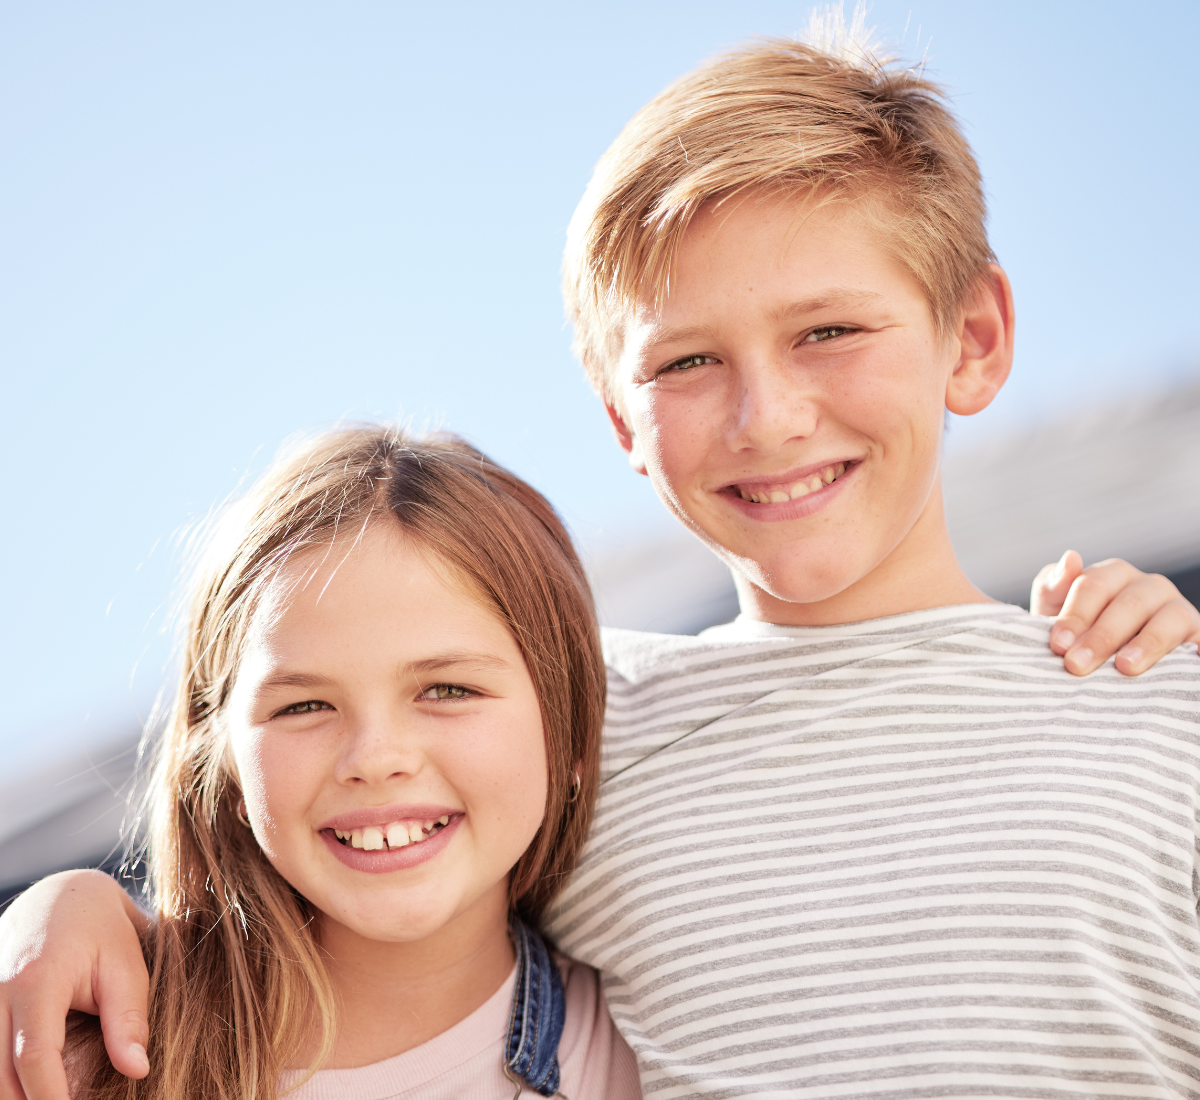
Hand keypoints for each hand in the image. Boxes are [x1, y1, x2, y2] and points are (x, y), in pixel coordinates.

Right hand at [1, 871, 149, 1099]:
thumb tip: (139, 1071)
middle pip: (1, 1076)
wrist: (60, 896)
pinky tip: (37, 1086)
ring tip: (60, 1096)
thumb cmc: (101, 930)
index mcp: (36, 981)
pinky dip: (8, 1078)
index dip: (51, 1097)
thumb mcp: (126, 966)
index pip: (34, 1056)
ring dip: (17, 1094)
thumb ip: (129, 1019)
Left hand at [1031, 551, 1199, 675]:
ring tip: (1124, 668)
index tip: (1058, 644)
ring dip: (1145, 644)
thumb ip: (1053, 588)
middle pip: (1128, 604)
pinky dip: (1192, 651)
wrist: (1107, 667)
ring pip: (1167, 619)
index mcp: (1113, 575)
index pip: (1094, 585)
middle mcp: (1148, 587)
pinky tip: (1181, 665)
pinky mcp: (1198, 635)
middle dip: (1101, 636)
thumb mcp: (1055, 613)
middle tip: (1076, 665)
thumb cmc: (1077, 637)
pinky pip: (1198, 641)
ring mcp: (1177, 609)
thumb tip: (1071, 557)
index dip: (1074, 615)